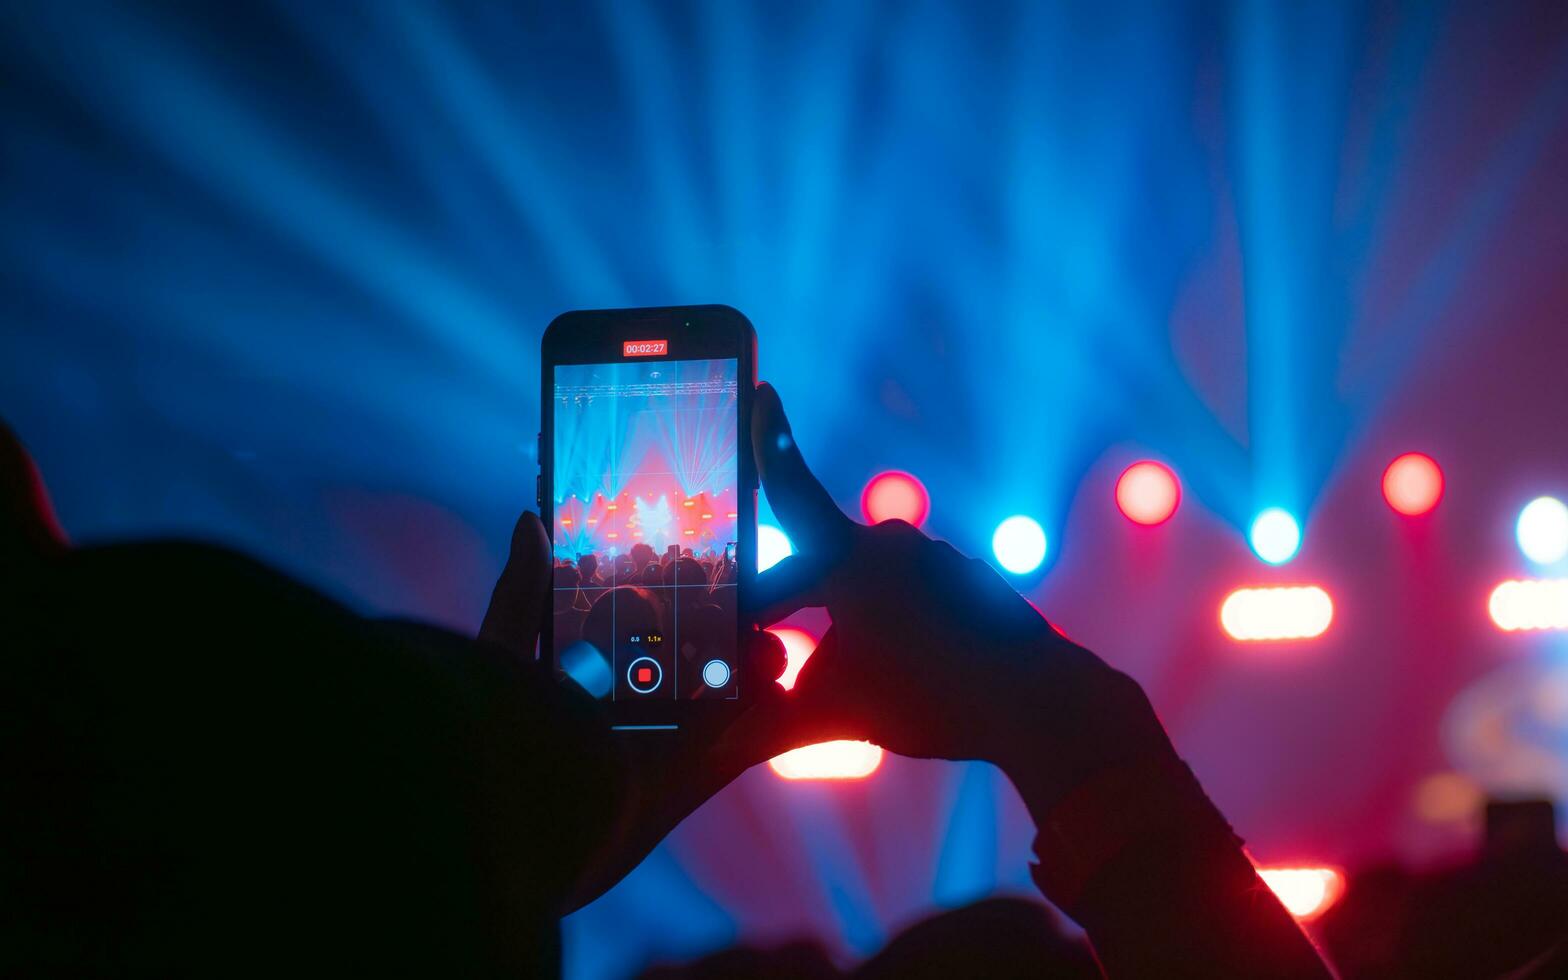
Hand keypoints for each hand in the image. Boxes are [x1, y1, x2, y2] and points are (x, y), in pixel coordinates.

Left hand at [478, 510, 818, 910]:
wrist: (532, 816)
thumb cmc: (507, 734)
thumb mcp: (505, 655)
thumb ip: (521, 592)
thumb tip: (529, 518)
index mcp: (569, 689)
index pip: (617, 639)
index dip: (654, 607)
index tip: (686, 572)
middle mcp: (615, 723)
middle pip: (672, 669)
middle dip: (710, 635)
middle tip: (740, 599)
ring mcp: (653, 753)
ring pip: (709, 700)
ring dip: (741, 666)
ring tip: (766, 632)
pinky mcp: (686, 779)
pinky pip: (734, 740)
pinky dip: (762, 709)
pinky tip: (777, 667)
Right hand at [749, 383, 1172, 805]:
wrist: (1038, 704)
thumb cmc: (932, 700)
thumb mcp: (837, 715)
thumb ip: (772, 722)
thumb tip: (722, 748)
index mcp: (852, 560)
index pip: (790, 490)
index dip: (767, 445)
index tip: (766, 392)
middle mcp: (892, 547)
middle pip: (818, 562)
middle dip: (787, 601)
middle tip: (765, 628)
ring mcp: (936, 562)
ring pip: (865, 583)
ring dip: (844, 617)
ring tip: (844, 671)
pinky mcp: (965, 586)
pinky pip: (908, 596)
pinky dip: (891, 623)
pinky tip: (901, 668)